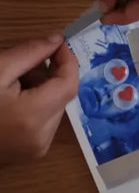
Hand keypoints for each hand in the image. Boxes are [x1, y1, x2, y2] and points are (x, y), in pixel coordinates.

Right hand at [0, 36, 78, 163]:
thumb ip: (31, 53)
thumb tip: (57, 40)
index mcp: (32, 117)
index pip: (69, 84)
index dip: (68, 60)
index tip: (58, 43)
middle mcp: (41, 138)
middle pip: (63, 95)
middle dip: (52, 74)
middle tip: (27, 63)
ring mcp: (37, 149)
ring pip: (56, 107)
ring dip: (44, 89)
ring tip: (16, 83)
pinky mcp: (31, 152)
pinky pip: (46, 120)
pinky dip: (38, 104)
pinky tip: (16, 99)